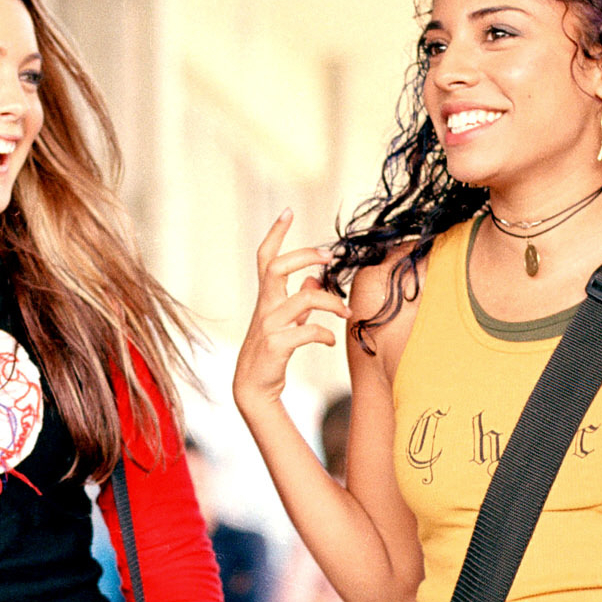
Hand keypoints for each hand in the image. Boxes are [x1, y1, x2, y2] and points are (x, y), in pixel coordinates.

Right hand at [233, 211, 345, 415]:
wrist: (255, 390)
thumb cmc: (271, 354)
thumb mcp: (285, 323)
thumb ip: (298, 300)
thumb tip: (313, 280)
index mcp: (266, 299)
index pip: (265, 258)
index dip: (275, 233)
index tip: (288, 211)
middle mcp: (264, 308)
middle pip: (277, 267)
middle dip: (304, 256)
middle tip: (329, 258)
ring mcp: (268, 326)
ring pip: (304, 299)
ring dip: (331, 303)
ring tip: (347, 312)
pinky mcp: (276, 346)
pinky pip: (308, 332)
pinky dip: (324, 334)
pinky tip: (330, 340)